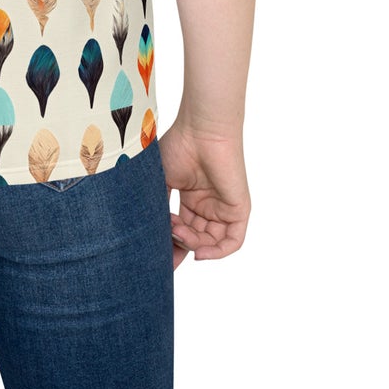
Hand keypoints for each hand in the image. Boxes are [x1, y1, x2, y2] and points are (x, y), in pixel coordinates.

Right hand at [158, 121, 249, 267]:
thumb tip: (149, 235)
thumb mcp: (161, 181)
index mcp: (191, 198)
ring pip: (211, 242)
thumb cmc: (179, 146)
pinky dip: (217, 252)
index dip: (170, 247)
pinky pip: (232, 241)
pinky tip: (199, 251)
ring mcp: (223, 207)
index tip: (154, 259)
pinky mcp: (239, 209)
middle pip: (195, 239)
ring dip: (193, 244)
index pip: (183, 231)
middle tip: (166, 240)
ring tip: (179, 233)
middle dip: (180, 244)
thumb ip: (159, 208)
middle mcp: (208, 205)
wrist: (200, 130)